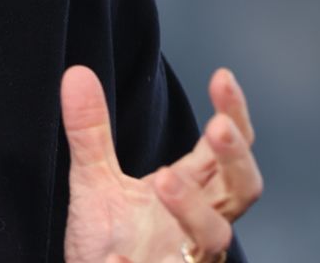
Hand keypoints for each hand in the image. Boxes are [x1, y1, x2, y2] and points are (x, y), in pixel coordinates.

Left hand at [61, 65, 263, 262]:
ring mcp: (185, 259)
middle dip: (235, 158)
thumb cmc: (110, 240)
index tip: (222, 77)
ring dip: (194, 208)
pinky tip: (116, 259)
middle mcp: (200, 224)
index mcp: (192, 191)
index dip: (233, 114)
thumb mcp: (93, 182)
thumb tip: (77, 74)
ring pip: (214, 236)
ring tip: (164, 178)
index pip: (226, 149)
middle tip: (218, 127)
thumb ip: (91, 133)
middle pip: (242, 189)